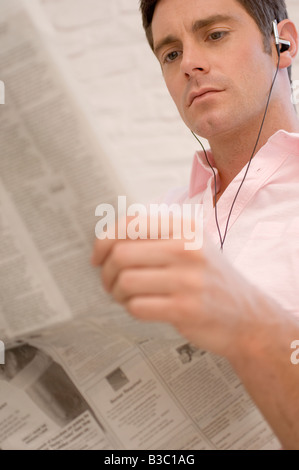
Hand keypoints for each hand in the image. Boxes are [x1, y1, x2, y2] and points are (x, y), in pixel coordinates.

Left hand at [92, 216, 260, 358]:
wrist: (247, 317)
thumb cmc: (209, 279)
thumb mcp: (192, 245)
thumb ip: (156, 236)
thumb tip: (106, 240)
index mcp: (184, 227)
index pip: (130, 223)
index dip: (104, 241)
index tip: (98, 258)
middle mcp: (187, 248)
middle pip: (121, 254)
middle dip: (106, 272)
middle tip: (110, 283)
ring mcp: (188, 279)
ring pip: (125, 281)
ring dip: (116, 293)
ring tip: (125, 296)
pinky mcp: (185, 309)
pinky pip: (137, 306)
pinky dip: (131, 308)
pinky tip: (141, 307)